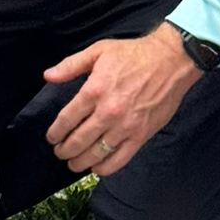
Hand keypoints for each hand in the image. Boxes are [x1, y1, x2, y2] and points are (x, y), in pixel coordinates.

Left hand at [43, 25, 201, 176]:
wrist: (171, 61)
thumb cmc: (134, 54)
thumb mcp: (99, 51)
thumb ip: (71, 65)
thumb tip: (48, 76)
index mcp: (94, 91)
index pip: (66, 120)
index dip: (55, 133)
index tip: (52, 138)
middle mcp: (107, 112)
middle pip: (77, 141)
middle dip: (64, 151)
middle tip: (60, 152)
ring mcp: (125, 127)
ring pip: (95, 154)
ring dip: (80, 162)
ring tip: (74, 163)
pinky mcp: (141, 135)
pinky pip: (119, 160)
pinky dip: (104, 168)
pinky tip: (97, 167)